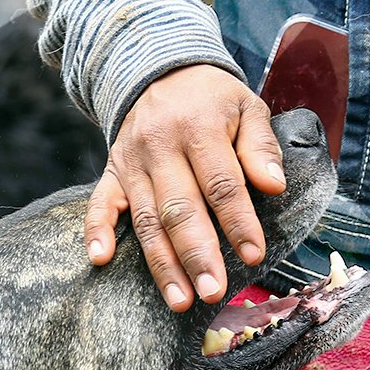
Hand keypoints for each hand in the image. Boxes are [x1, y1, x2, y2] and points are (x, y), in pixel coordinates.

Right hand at [85, 65, 286, 310]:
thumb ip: (260, 146)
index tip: (253, 255)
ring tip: (179, 300)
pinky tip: (100, 260)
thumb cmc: (213, 99)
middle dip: (197, 255)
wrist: (159, 69)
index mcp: (198, 128)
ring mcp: (131, 162)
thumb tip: (274, 185)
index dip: (237, 222)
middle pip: (179, 209)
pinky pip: (99, 203)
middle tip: (213, 292)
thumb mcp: (246, 106)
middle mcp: (159, 147)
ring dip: (161, 263)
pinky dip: (96, 231)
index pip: (220, 183)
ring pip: (145, 219)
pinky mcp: (111, 171)